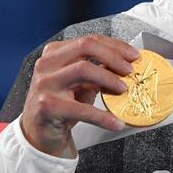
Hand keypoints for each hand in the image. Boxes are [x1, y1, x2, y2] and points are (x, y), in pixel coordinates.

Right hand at [20, 34, 139, 157]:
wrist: (39, 132)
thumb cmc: (61, 104)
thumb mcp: (79, 83)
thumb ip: (96, 70)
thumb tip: (125, 64)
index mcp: (54, 53)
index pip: (88, 40)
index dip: (115, 46)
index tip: (133, 55)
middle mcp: (47, 64)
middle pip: (85, 47)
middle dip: (113, 56)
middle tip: (130, 70)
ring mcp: (45, 84)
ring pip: (83, 68)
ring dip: (109, 78)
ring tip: (123, 90)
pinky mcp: (47, 106)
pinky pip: (82, 109)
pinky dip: (103, 117)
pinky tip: (116, 122)